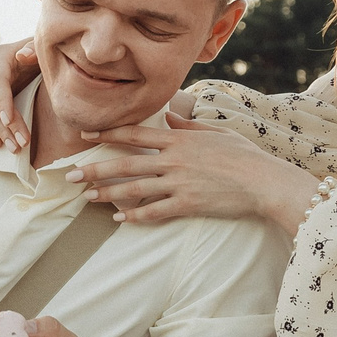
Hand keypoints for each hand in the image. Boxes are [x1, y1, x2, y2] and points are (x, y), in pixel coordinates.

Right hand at [0, 38, 41, 151]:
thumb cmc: (42, 50)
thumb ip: (33, 49)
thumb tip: (22, 56)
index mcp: (0, 57)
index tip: (8, 120)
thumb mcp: (41, 46)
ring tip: (14, 148)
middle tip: (21, 142)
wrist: (39, 55)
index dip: (2, 102)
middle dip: (6, 125)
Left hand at [71, 115, 321, 234]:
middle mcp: (173, 160)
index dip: (108, 135)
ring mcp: (179, 183)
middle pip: (125, 163)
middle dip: (95, 169)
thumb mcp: (216, 133)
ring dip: (108, 193)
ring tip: (87, 197)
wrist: (264, 181)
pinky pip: (154, 211)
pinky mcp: (187, 204)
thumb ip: (188, 126)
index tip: (86, 137)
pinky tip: (119, 218)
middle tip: (72, 175)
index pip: (135, 134)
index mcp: (179, 140)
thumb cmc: (244, 156)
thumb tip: (169, 117)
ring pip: (134, 188)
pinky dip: (135, 215)